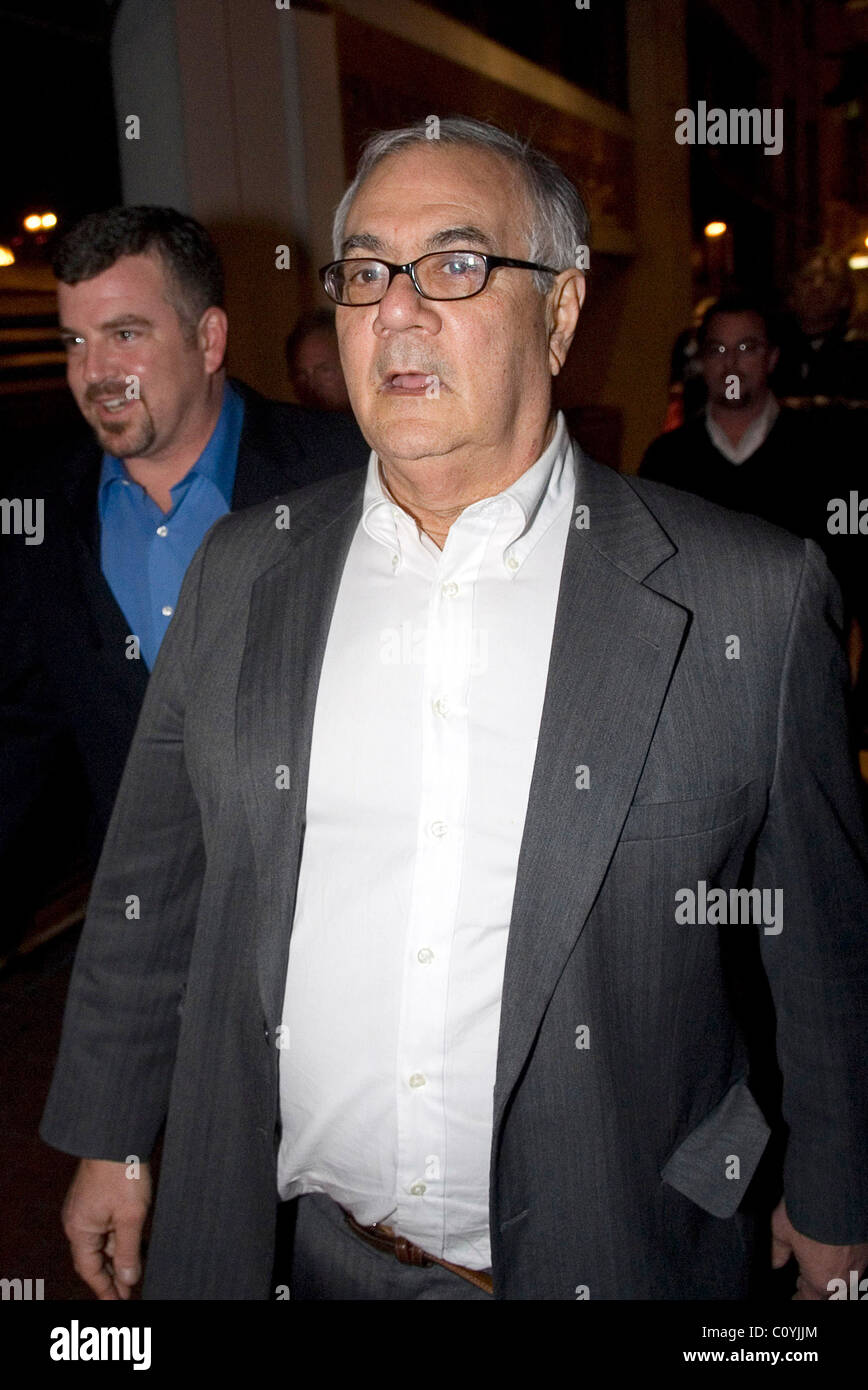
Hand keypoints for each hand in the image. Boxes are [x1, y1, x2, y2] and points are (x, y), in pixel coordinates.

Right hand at [61, 1157, 151, 1299]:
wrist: (117, 1134)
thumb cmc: (122, 1172)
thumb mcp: (131, 1216)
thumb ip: (128, 1250)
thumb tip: (128, 1280)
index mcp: (80, 1230)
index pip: (90, 1270)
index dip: (106, 1289)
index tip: (121, 1302)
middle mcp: (77, 1222)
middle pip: (94, 1259)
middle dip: (112, 1277)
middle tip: (130, 1292)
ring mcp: (85, 1209)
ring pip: (101, 1242)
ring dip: (117, 1257)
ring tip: (137, 1272)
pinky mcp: (95, 1198)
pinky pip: (104, 1227)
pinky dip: (118, 1239)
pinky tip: (134, 1245)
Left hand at [771, 1197, 867, 1299]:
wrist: (836, 1188)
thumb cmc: (807, 1211)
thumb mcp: (780, 1229)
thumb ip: (778, 1250)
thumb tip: (775, 1260)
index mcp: (822, 1279)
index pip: (809, 1299)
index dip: (800, 1296)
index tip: (796, 1294)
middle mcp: (845, 1276)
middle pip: (830, 1291)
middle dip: (817, 1286)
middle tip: (804, 1279)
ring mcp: (860, 1261)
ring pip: (845, 1276)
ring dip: (832, 1271)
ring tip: (819, 1259)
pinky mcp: (867, 1246)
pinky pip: (855, 1259)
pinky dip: (844, 1256)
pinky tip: (834, 1244)